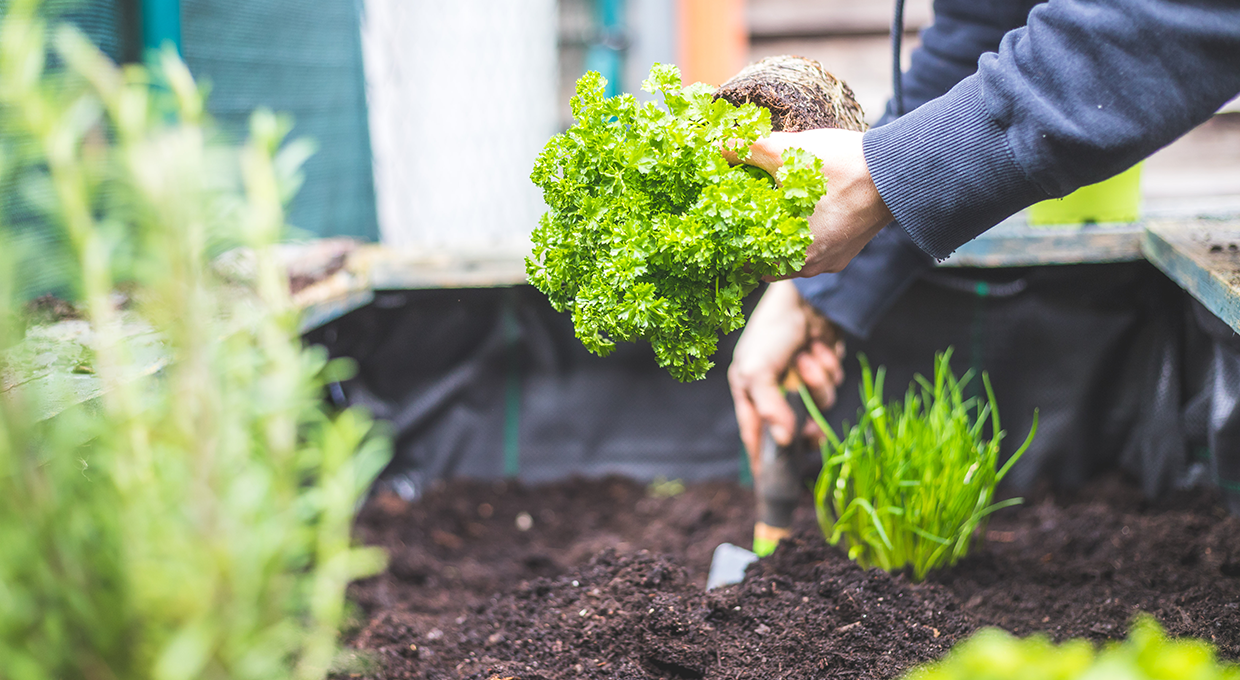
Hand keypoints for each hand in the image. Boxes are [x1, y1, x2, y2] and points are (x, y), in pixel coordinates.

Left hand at [726, 129, 892, 276]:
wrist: (896, 170)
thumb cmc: (842, 166)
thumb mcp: (786, 151)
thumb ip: (747, 150)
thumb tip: (718, 146)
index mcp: (791, 253)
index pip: (746, 260)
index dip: (732, 241)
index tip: (724, 223)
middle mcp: (811, 267)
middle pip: (767, 260)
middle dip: (753, 239)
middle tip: (740, 215)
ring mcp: (831, 262)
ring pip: (791, 257)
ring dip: (779, 239)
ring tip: (767, 213)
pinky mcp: (846, 252)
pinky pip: (815, 250)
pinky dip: (804, 236)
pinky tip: (799, 214)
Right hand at [729, 280, 844, 476]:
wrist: (805, 296)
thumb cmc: (771, 331)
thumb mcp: (757, 370)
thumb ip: (769, 408)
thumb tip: (783, 441)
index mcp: (749, 393)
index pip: (755, 436)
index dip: (764, 459)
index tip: (773, 484)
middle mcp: (775, 391)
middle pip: (795, 429)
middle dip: (806, 425)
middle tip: (814, 431)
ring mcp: (800, 382)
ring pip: (818, 405)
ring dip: (817, 382)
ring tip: (808, 357)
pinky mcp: (822, 370)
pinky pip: (832, 385)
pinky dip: (828, 368)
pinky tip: (819, 348)